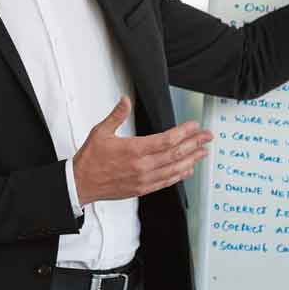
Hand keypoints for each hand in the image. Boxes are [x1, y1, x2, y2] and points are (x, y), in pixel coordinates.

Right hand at [72, 97, 211, 204]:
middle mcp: (142, 165)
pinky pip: (166, 182)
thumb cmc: (90, 159)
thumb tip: (125, 100)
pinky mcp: (142, 189)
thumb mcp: (100, 132)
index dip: (184, 132)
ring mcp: (144, 179)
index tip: (194, 126)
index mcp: (134, 149)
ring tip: (203, 152)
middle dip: (194, 144)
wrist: (80, 184)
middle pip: (176, 153)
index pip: (167, 139)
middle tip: (208, 137)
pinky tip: (188, 169)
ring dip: (192, 159)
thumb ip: (116, 116)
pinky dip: (179, 175)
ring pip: (174, 169)